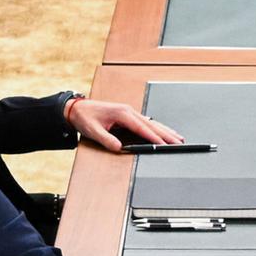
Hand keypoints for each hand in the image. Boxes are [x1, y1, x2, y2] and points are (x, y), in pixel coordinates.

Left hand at [66, 100, 182, 151]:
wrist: (76, 108)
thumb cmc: (84, 117)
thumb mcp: (93, 131)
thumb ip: (107, 140)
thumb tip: (119, 148)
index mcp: (122, 114)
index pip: (142, 128)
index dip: (155, 137)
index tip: (165, 145)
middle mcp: (128, 111)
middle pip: (152, 124)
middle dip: (167, 134)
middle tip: (180, 141)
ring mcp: (129, 111)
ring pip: (151, 122)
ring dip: (165, 129)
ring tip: (178, 136)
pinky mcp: (128, 114)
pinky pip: (146, 121)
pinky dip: (157, 126)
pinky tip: (163, 130)